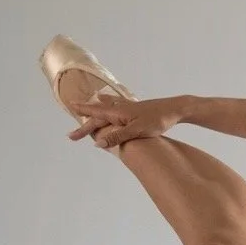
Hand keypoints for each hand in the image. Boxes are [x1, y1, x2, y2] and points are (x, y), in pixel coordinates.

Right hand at [67, 94, 184, 147]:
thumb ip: (117, 136)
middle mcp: (121, 108)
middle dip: (85, 124)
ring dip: (96, 108)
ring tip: (89, 103)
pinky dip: (109, 103)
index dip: (82, 124)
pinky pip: (117, 105)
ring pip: (107, 107)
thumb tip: (97, 144)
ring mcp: (129, 107)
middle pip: (98, 115)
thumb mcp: (136, 131)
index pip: (95, 117)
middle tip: (72, 135)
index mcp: (118, 112)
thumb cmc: (158, 120)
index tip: (70, 130)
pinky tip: (111, 100)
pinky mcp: (137, 108)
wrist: (176, 109)